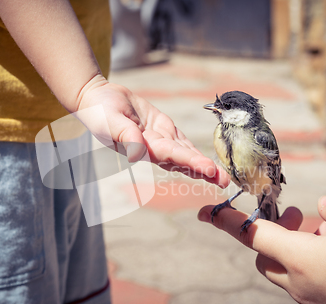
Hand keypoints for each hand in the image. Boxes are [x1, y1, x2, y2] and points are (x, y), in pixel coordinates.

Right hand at [76, 74, 229, 187]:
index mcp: (144, 146)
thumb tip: (137, 153)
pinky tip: (209, 163)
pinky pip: (182, 142)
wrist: (99, 99)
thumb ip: (125, 135)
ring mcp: (160, 139)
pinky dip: (195, 152)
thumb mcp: (110, 121)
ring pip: (186, 154)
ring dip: (204, 166)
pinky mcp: (163, 129)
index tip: (209, 170)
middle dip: (204, 171)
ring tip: (223, 177)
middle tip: (225, 181)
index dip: (191, 162)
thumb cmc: (100, 111)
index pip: (172, 155)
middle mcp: (155, 147)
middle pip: (183, 160)